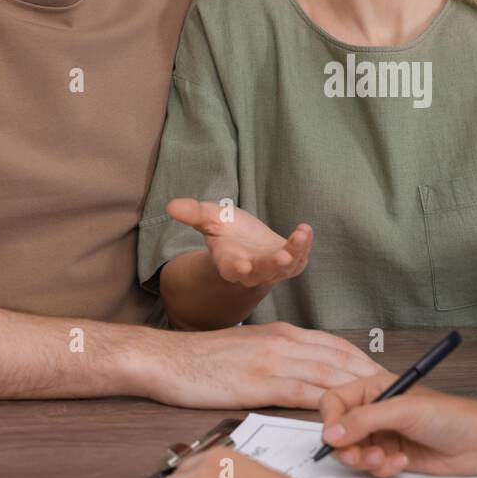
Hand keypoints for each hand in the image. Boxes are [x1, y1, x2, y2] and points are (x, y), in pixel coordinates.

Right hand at [145, 322, 381, 408]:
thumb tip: (301, 369)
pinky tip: (342, 413)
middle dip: (370, 373)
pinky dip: (326, 403)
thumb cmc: (203, 357)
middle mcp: (283, 341)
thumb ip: (278, 352)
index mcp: (281, 331)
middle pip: (339, 357)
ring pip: (327, 373)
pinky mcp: (259, 383)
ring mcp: (272, 360)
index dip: (361, 359)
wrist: (168, 358)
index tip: (382, 372)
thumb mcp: (250, 345)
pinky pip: (301, 393)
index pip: (334, 343)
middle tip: (394, 388)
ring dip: (357, 388)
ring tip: (380, 402)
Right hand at [167, 197, 311, 288]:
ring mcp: (274, 269)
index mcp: (229, 262)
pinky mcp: (291, 263)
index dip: (236, 269)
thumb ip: (193, 213)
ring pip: (286, 267)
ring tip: (300, 235)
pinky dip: (305, 244)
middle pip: (262, 271)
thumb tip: (170, 205)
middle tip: (282, 258)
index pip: (231, 269)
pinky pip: (299, 258)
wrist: (249, 245)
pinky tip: (305, 229)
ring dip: (295, 252)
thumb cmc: (228, 233)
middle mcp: (252, 270)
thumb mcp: (209, 219)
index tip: (241, 268)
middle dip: (272, 265)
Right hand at [317, 370, 476, 476]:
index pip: (335, 402)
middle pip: (340, 431)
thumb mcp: (402, 410)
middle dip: (347, 447)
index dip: (330, 420)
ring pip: (354, 453)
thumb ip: (364, 420)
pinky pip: (372, 467)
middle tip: (359, 454)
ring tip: (382, 458)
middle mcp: (376, 411)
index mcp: (374, 388)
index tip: (334, 437)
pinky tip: (402, 461)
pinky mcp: (392, 456)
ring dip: (365, 460)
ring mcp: (383, 435)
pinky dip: (383, 468)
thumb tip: (332, 431)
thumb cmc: (451, 415)